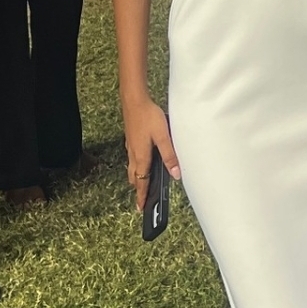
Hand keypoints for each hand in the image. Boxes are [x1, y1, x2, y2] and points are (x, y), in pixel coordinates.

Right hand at [124, 97, 181, 211]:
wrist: (134, 100)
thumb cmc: (148, 117)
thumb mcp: (163, 137)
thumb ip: (170, 156)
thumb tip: (176, 174)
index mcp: (141, 157)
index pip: (141, 182)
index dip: (141, 196)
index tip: (141, 208)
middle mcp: (133, 154)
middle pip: (134, 177)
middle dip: (138, 189)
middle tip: (141, 200)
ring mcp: (131, 146)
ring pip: (132, 168)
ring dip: (137, 178)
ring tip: (142, 185)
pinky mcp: (131, 139)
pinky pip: (133, 158)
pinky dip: (137, 166)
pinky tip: (143, 162)